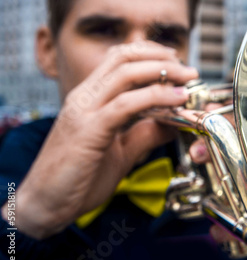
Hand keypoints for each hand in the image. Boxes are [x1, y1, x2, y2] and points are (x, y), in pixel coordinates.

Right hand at [3, 42, 198, 238]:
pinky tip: (177, 100)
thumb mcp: (121, 151)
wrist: (44, 205)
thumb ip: (145, 134)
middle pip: (124, 58)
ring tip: (188, 79)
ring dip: (163, 72)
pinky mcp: (88, 131)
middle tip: (189, 70)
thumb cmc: (79, 178)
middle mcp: (84, 97)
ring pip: (126, 74)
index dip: (150, 54)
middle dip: (161, 58)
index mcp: (89, 98)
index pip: (119, 59)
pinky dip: (155, 98)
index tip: (177, 62)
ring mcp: (84, 111)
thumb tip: (175, 122)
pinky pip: (125, 105)